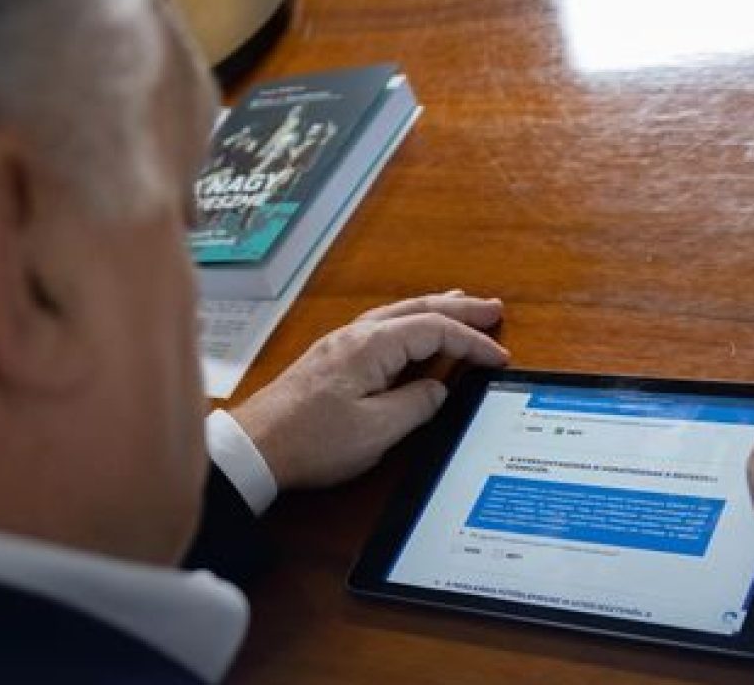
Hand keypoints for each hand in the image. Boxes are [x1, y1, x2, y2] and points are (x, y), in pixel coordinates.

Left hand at [230, 291, 508, 488]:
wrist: (255, 447)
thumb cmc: (311, 441)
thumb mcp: (377, 431)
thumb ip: (417, 405)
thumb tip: (438, 389)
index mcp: (371, 346)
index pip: (435, 330)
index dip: (472, 342)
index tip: (499, 356)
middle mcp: (356, 335)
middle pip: (417, 310)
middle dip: (459, 309)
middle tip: (493, 309)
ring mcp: (341, 344)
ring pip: (398, 315)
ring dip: (434, 311)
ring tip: (461, 307)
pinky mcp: (331, 359)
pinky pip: (382, 328)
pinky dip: (410, 324)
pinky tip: (414, 333)